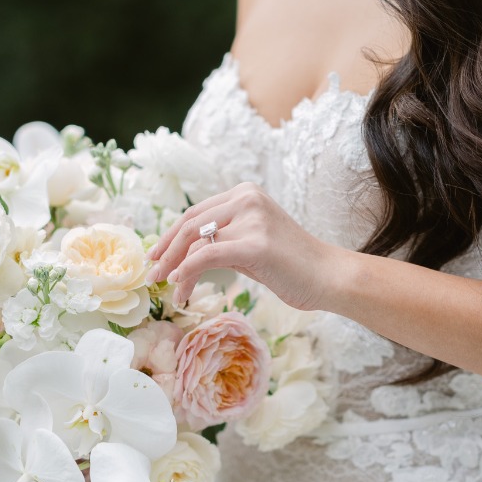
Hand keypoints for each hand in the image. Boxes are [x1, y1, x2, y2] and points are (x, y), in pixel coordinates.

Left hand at [145, 182, 344, 310]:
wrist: (329, 276)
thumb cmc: (294, 267)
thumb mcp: (254, 245)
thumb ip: (225, 241)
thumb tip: (188, 255)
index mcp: (246, 194)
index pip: (196, 213)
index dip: (171, 235)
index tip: (157, 255)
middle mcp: (246, 199)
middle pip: (190, 222)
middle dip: (166, 250)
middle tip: (153, 272)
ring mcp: (251, 219)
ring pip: (195, 240)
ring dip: (174, 265)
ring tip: (165, 285)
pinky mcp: (254, 243)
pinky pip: (207, 256)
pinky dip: (188, 272)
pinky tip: (181, 287)